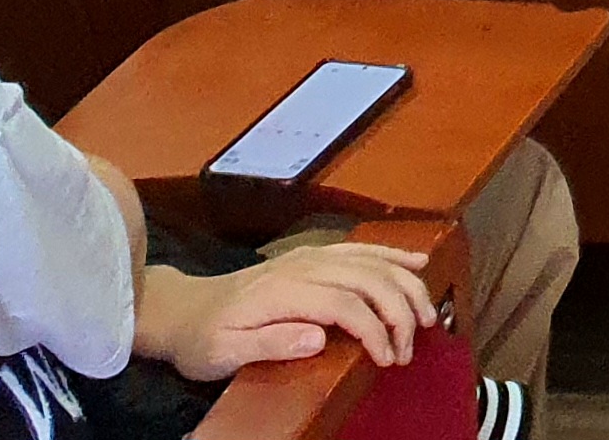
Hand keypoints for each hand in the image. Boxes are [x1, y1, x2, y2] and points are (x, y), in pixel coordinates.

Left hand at [143, 240, 434, 381]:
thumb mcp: (224, 353)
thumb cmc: (203, 339)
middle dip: (400, 311)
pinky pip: (361, 249)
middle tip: (411, 346)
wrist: (181, 310)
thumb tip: (320, 336)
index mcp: (284, 292)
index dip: (376, 330)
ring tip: (427, 315)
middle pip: (369, 279)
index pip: (347, 304)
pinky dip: (393, 255)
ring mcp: (310, 257)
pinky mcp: (313, 256)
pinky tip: (416, 262)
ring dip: (406, 285)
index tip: (388, 359)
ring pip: (372, 261)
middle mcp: (303, 267)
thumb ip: (271, 343)